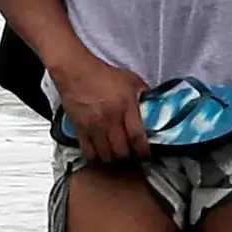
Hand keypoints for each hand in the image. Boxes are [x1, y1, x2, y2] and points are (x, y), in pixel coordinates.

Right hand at [47, 50, 153, 164]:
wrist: (77, 73)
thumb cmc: (104, 75)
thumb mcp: (131, 80)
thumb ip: (144, 94)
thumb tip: (155, 104)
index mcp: (126, 108)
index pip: (137, 137)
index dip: (144, 151)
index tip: (148, 156)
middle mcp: (110, 120)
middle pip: (121, 151)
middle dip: (129, 157)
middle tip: (132, 156)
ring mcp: (94, 127)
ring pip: (105, 155)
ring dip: (113, 159)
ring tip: (117, 156)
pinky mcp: (80, 130)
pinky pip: (88, 152)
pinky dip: (95, 157)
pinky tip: (100, 154)